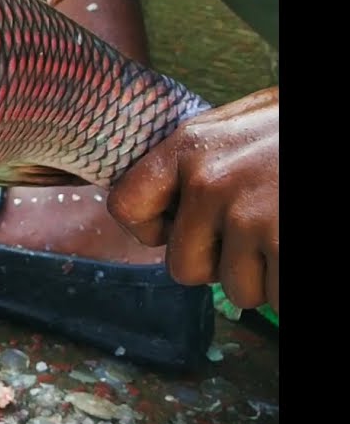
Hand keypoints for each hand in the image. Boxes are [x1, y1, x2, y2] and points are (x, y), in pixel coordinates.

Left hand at [107, 87, 279, 313]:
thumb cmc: (297, 130)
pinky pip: (279, 300)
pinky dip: (292, 289)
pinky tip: (297, 253)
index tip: (181, 230)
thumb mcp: (246, 122)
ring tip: (289, 233)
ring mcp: (251, 215)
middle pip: (183, 267)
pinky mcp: (287, 243)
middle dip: (221, 265)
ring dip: (268, 278)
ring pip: (238, 291)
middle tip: (259, 238)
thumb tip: (165, 207)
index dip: (152, 230)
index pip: (126, 206)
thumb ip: (202, 159)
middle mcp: (210, 181)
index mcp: (189, 146)